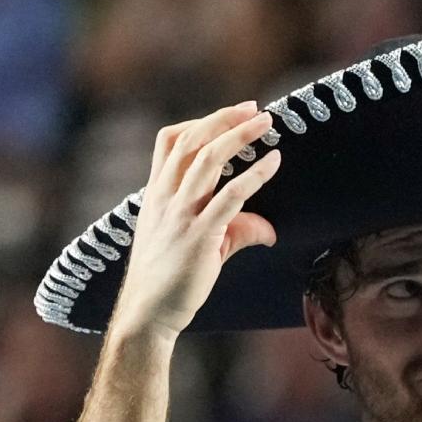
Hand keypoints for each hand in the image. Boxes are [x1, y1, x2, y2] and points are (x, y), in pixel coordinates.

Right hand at [108, 102, 281, 343]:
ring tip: (266, 123)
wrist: (149, 312)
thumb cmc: (170, 278)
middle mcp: (165, 198)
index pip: (171, 142)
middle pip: (191, 142)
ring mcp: (180, 216)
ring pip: (207, 161)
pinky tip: (273, 162)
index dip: (201, 123)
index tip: (231, 115)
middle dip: (224, 120)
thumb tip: (268, 230)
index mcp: (157, 194)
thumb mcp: (200, 244)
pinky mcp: (199, 237)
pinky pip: (229, 198)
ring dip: (239, 136)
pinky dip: (253, 175)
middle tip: (255, 109)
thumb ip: (235, 229)